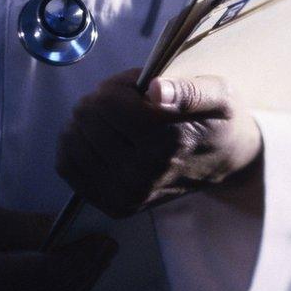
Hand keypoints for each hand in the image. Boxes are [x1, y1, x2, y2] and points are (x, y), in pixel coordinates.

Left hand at [56, 69, 262, 218]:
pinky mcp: (112, 205)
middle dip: (102, 101)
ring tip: (114, 122)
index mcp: (170, 143)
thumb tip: (156, 91)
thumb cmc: (215, 120)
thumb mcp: (217, 93)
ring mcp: (126, 195)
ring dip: (87, 122)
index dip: (119, 86)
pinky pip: (67, 164)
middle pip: (86, 118)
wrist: (223, 161)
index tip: (137, 89)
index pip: (107, 102)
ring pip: (72, 140)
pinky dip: (76, 145)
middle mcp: (145, 176)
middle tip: (126, 105)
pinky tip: (100, 139)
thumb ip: (189, 90)